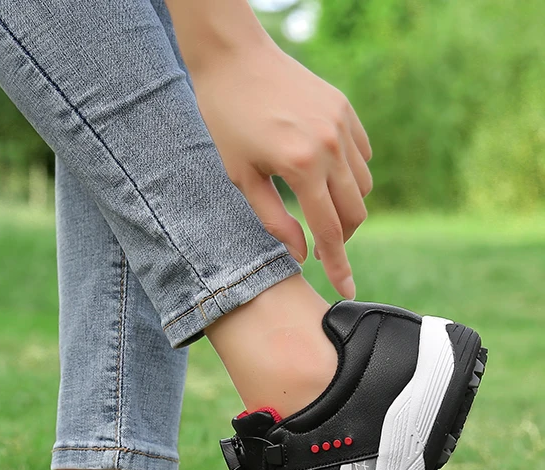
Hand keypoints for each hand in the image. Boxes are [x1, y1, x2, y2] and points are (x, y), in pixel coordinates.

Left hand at [191, 38, 371, 298]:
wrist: (233, 59)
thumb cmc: (226, 122)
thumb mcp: (242, 179)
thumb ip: (273, 221)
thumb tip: (300, 256)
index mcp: (301, 167)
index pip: (329, 231)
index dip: (338, 265)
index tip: (347, 291)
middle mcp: (330, 146)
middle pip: (355, 212)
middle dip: (341, 237)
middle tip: (320, 245)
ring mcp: (342, 124)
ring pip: (363, 186)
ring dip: (347, 207)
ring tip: (318, 209)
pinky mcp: (345, 108)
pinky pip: (363, 155)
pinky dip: (351, 175)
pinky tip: (326, 177)